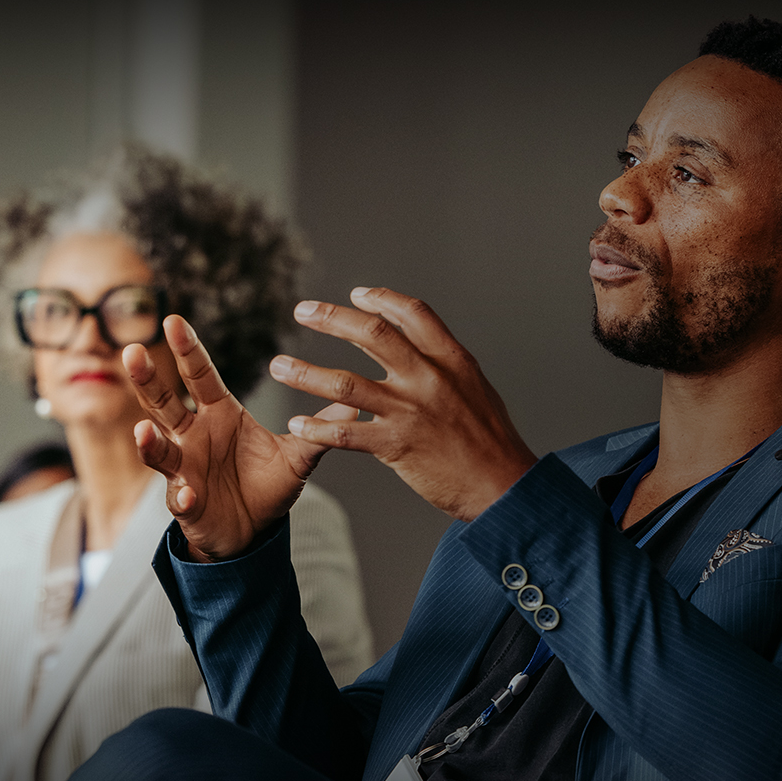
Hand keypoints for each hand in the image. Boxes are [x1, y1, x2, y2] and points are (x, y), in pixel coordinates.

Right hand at [127, 315, 356, 560]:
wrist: (253, 531)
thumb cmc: (267, 485)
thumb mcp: (299, 456)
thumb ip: (320, 429)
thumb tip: (355, 403)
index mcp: (219, 414)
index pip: (200, 376)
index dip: (187, 350)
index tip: (174, 319)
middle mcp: (193, 436)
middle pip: (164, 402)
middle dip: (147, 379)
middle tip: (132, 351)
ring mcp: (184, 469)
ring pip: (159, 450)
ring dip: (150, 441)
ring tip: (144, 430)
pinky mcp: (186, 503)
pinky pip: (181, 498)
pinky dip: (183, 496)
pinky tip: (187, 494)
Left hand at [268, 287, 538, 520]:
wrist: (503, 486)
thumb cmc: (492, 442)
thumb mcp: (477, 389)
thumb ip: (446, 367)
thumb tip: (422, 350)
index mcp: (451, 360)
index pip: (413, 315)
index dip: (382, 300)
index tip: (357, 294)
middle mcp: (428, 378)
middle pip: (373, 335)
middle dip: (332, 319)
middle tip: (304, 311)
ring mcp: (410, 411)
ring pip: (345, 383)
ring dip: (305, 373)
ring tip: (279, 366)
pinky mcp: (396, 445)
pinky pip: (345, 432)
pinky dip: (316, 427)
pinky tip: (297, 425)